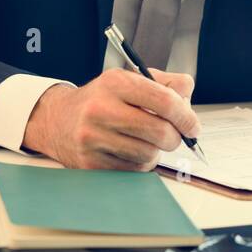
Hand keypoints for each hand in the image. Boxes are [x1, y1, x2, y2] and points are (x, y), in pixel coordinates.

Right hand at [22, 68, 198, 170]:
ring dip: (156, 151)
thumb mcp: (130, 80)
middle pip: (160, 132)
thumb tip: (188, 95)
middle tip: (174, 136)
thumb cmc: (103, 99)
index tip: (193, 127)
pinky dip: (140, 164)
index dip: (186, 116)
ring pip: (149, 155)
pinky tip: (130, 151)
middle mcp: (101, 109)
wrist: (58, 119)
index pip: (164, 101)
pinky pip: (133, 171)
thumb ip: (165, 83)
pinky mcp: (90, 163)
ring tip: (145, 141)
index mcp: (115, 83)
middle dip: (175, 137)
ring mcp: (93, 138)